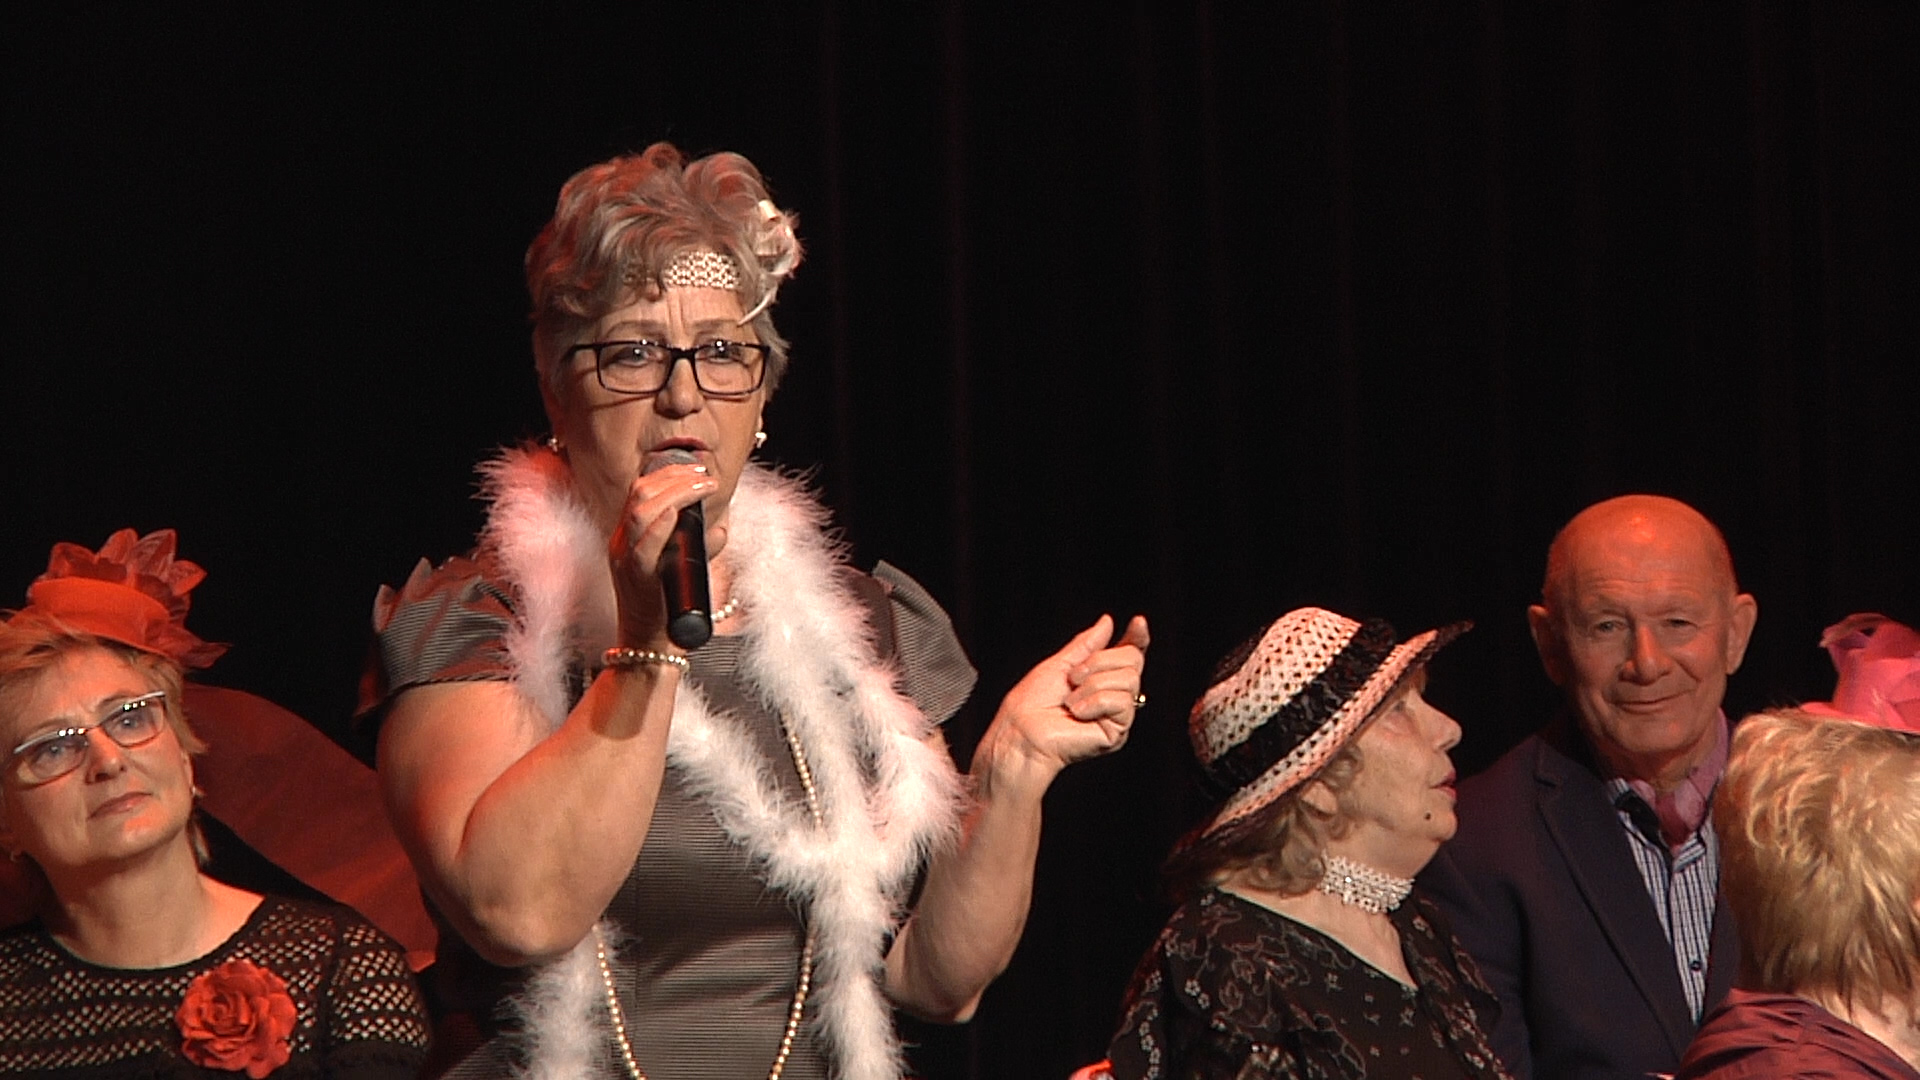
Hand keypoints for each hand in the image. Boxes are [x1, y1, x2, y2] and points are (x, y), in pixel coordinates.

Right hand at [607, 463, 720, 648]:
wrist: (650, 647)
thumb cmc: (668, 609)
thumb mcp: (682, 569)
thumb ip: (696, 547)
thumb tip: (719, 529)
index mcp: (629, 538)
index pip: (640, 492)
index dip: (668, 474)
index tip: (697, 469)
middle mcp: (623, 545)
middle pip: (640, 494)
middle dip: (674, 477)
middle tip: (704, 475)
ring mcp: (627, 561)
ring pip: (641, 512)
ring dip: (676, 492)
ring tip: (703, 486)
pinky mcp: (638, 579)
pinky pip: (645, 545)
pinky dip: (662, 523)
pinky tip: (679, 511)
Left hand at [975, 615, 1150, 787]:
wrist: (1023, 730)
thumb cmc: (1033, 703)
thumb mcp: (1061, 663)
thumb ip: (1087, 644)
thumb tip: (1107, 622)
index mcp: (1101, 677)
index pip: (1130, 654)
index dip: (1138, 637)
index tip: (1138, 621)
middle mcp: (1113, 695)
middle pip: (1132, 660)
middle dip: (1099, 662)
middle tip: (1073, 677)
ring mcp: (1117, 715)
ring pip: (1129, 680)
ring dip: (1092, 684)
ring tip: (1071, 700)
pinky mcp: (1117, 732)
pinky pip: (1121, 702)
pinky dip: (1094, 702)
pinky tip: (1078, 713)